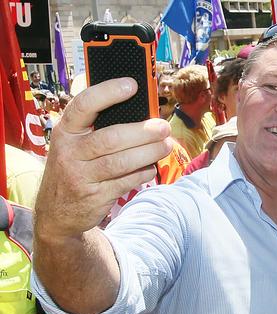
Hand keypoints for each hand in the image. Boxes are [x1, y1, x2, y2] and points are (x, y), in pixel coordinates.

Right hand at [34, 78, 172, 239]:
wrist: (56, 212)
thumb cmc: (75, 166)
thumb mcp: (75, 144)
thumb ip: (99, 127)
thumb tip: (142, 110)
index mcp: (66, 131)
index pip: (84, 105)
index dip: (108, 92)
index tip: (132, 85)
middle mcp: (70, 152)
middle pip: (111, 137)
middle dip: (143, 132)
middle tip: (163, 128)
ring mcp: (81, 176)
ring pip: (121, 161)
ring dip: (149, 152)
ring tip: (166, 145)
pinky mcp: (95, 197)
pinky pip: (126, 182)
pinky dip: (143, 173)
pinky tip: (151, 167)